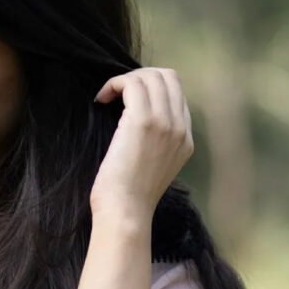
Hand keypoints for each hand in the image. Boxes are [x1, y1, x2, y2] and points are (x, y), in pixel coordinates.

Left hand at [91, 68, 193, 218]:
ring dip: (126, 80)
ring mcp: (164, 122)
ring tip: (108, 95)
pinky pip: (132, 84)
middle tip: (118, 93)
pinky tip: (102, 98)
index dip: (152, 90)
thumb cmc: (130, 197)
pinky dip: (114, 84)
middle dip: (141, 77)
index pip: (176, 95)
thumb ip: (156, 143)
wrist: (126, 212)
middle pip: (168, 78)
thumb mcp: (154, 167)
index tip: (128, 101)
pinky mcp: (143, 121)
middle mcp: (180, 128)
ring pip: (151, 76)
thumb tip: (135, 121)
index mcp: (186, 140)